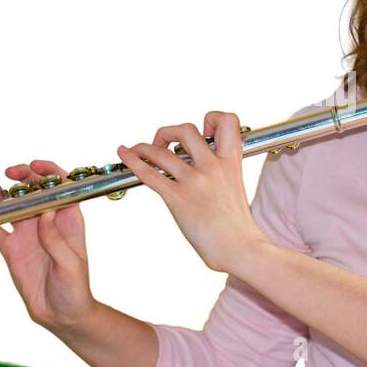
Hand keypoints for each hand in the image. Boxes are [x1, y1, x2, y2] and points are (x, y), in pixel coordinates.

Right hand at [0, 159, 95, 337]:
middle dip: (21, 178)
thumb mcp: (70, 265)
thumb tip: (46, 213)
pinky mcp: (12, 249)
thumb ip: (56, 240)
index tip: (34, 167)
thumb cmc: (75, 290)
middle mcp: (47, 223)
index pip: (60, 188)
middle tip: (8, 173)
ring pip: (11, 206)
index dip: (49, 172)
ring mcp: (28, 234)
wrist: (61, 315)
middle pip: (33, 192)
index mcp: (68, 221)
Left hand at [117, 111, 267, 274]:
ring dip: (144, 147)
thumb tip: (205, 168)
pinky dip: (133, 160)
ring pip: (161, 151)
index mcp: (230, 161)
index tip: (202, 131)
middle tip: (164, 145)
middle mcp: (212, 166)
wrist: (241, 248)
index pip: (226, 120)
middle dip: (169, 132)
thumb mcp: (236, 187)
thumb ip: (223, 172)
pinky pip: (149, 173)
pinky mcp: (178, 198)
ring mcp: (194, 181)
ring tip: (137, 151)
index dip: (211, 118)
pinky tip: (124, 154)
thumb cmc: (238, 226)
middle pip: (186, 129)